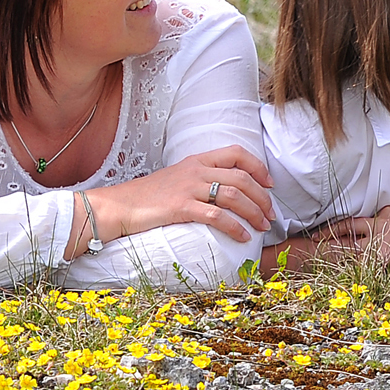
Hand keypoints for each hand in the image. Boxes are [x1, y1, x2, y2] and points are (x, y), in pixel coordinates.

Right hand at [83, 146, 274, 245]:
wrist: (118, 206)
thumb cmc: (147, 197)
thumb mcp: (176, 178)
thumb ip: (199, 179)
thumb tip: (225, 194)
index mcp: (196, 160)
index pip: (236, 152)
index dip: (258, 166)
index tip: (269, 183)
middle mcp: (195, 170)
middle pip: (241, 176)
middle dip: (262, 196)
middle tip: (271, 214)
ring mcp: (188, 188)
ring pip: (233, 194)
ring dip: (253, 211)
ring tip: (262, 226)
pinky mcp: (180, 207)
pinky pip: (216, 216)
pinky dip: (234, 226)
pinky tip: (242, 236)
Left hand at [312, 206, 389, 271]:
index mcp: (386, 212)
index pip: (364, 218)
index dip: (353, 226)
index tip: (342, 230)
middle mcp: (377, 223)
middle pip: (348, 224)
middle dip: (330, 228)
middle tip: (315, 234)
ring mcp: (376, 240)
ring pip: (347, 241)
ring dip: (331, 246)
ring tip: (316, 250)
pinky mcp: (378, 256)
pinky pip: (357, 260)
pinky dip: (344, 264)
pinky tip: (331, 269)